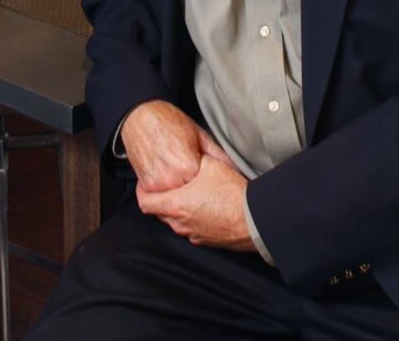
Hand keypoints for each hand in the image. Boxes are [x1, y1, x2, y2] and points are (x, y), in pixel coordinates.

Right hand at [120, 100, 229, 192]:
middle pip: (189, 195)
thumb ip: (217, 155)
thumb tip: (235, 168)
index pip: (206, 186)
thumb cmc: (170, 122)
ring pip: (173, 198)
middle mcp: (173, 180)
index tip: (205, 173)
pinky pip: (158, 194)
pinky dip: (163, 187)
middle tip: (190, 173)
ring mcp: (157, 183)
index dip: (207, 179)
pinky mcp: (145, 183)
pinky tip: (165, 172)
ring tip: (176, 171)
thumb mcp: (199, 135)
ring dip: (177, 190)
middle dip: (192, 187)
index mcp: (189, 168)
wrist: (141, 117)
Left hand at [136, 153, 255, 251]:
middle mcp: (180, 224)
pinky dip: (192, 218)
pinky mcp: (207, 241)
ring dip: (177, 209)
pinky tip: (205, 207)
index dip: (142, 191)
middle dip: (161, 198)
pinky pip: (191, 229)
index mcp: (175, 205)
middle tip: (169, 185)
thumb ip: (194, 160)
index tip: (145, 183)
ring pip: (176, 222)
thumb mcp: (211, 164)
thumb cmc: (233, 194)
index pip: (145, 203)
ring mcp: (193, 235)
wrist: (256, 220)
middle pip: (159, 212)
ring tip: (189, 194)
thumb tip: (189, 156)